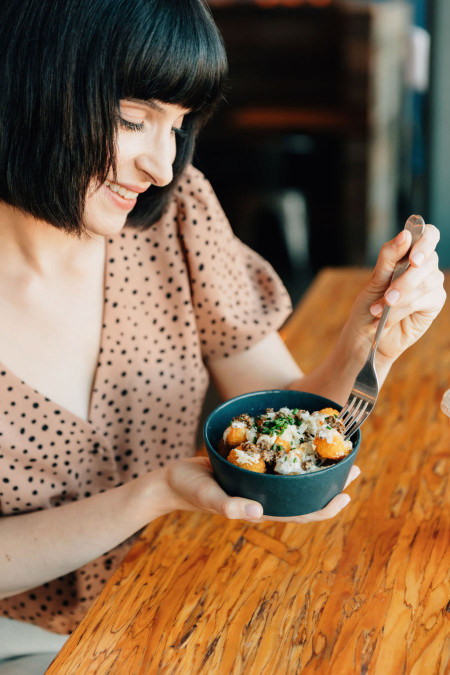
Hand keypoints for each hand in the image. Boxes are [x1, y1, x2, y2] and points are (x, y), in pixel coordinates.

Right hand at [166, 457, 359, 522]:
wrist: (174, 479)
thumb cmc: (190, 490)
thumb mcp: (208, 496)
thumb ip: (229, 507)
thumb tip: (257, 514)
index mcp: (262, 508)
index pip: (301, 514)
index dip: (325, 508)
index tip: (346, 495)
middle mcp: (267, 497)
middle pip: (306, 494)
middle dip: (331, 483)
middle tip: (355, 466)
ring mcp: (261, 482)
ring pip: (297, 478)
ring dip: (318, 467)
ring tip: (339, 452)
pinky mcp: (254, 467)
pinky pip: (281, 462)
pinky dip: (297, 452)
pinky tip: (304, 438)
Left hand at [348, 224, 445, 367]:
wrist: (366, 336)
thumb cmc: (368, 305)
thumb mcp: (374, 280)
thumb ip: (389, 257)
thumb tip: (405, 235)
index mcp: (410, 254)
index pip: (429, 235)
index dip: (425, 242)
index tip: (413, 258)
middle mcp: (424, 267)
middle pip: (427, 261)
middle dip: (405, 280)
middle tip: (387, 296)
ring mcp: (431, 284)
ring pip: (425, 282)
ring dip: (400, 298)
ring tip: (379, 309)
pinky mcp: (434, 303)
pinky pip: (424, 300)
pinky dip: (402, 310)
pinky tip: (387, 318)